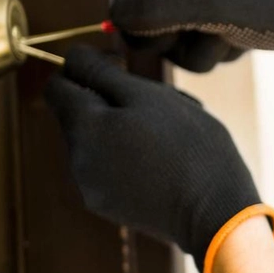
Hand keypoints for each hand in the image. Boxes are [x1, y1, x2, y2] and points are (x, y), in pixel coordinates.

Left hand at [44, 45, 273, 270]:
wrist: (215, 214)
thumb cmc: (190, 148)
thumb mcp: (152, 97)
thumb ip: (103, 74)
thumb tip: (72, 58)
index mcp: (85, 127)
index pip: (58, 84)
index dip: (85, 68)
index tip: (119, 67)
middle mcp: (76, 159)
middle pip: (79, 113)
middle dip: (110, 102)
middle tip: (159, 108)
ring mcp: (90, 187)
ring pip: (96, 140)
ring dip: (121, 129)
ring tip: (166, 138)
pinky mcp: (107, 206)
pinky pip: (107, 167)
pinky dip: (126, 157)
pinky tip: (162, 163)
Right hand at [109, 0, 273, 70]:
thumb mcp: (217, 8)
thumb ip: (162, 11)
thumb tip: (117, 21)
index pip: (124, 4)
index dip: (136, 34)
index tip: (169, 45)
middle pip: (147, 26)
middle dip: (173, 46)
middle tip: (209, 40)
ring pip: (178, 43)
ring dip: (202, 54)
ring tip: (235, 40)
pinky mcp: (230, 18)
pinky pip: (205, 46)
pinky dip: (222, 53)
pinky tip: (248, 43)